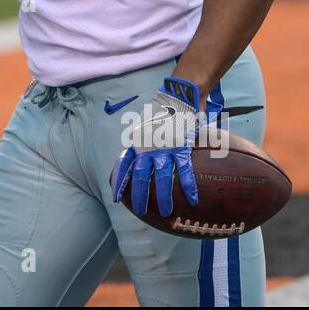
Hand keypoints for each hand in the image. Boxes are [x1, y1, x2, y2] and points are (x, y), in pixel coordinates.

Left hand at [111, 76, 204, 216]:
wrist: (178, 96)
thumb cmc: (162, 113)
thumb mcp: (145, 127)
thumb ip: (142, 142)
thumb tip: (138, 156)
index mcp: (136, 142)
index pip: (124, 165)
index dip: (120, 182)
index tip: (116, 199)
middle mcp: (146, 146)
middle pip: (139, 175)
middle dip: (139, 195)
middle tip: (140, 211)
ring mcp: (163, 148)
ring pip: (161, 176)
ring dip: (164, 196)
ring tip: (168, 212)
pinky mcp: (180, 146)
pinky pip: (184, 169)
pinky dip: (189, 185)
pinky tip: (192, 199)